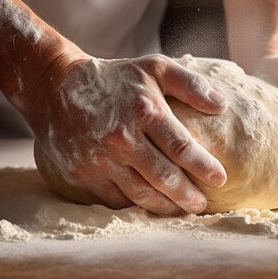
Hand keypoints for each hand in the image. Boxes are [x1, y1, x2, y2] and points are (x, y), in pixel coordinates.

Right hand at [22, 53, 228, 215]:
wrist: (55, 88)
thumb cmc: (115, 78)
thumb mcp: (154, 68)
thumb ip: (191, 84)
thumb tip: (221, 106)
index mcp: (144, 111)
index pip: (181, 148)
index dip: (204, 167)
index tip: (220, 179)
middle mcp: (122, 138)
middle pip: (164, 178)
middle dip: (188, 196)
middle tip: (201, 205)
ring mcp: (100, 159)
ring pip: (141, 194)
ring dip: (166, 207)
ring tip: (181, 210)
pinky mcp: (83, 174)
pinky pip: (116, 199)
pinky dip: (136, 205)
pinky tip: (150, 206)